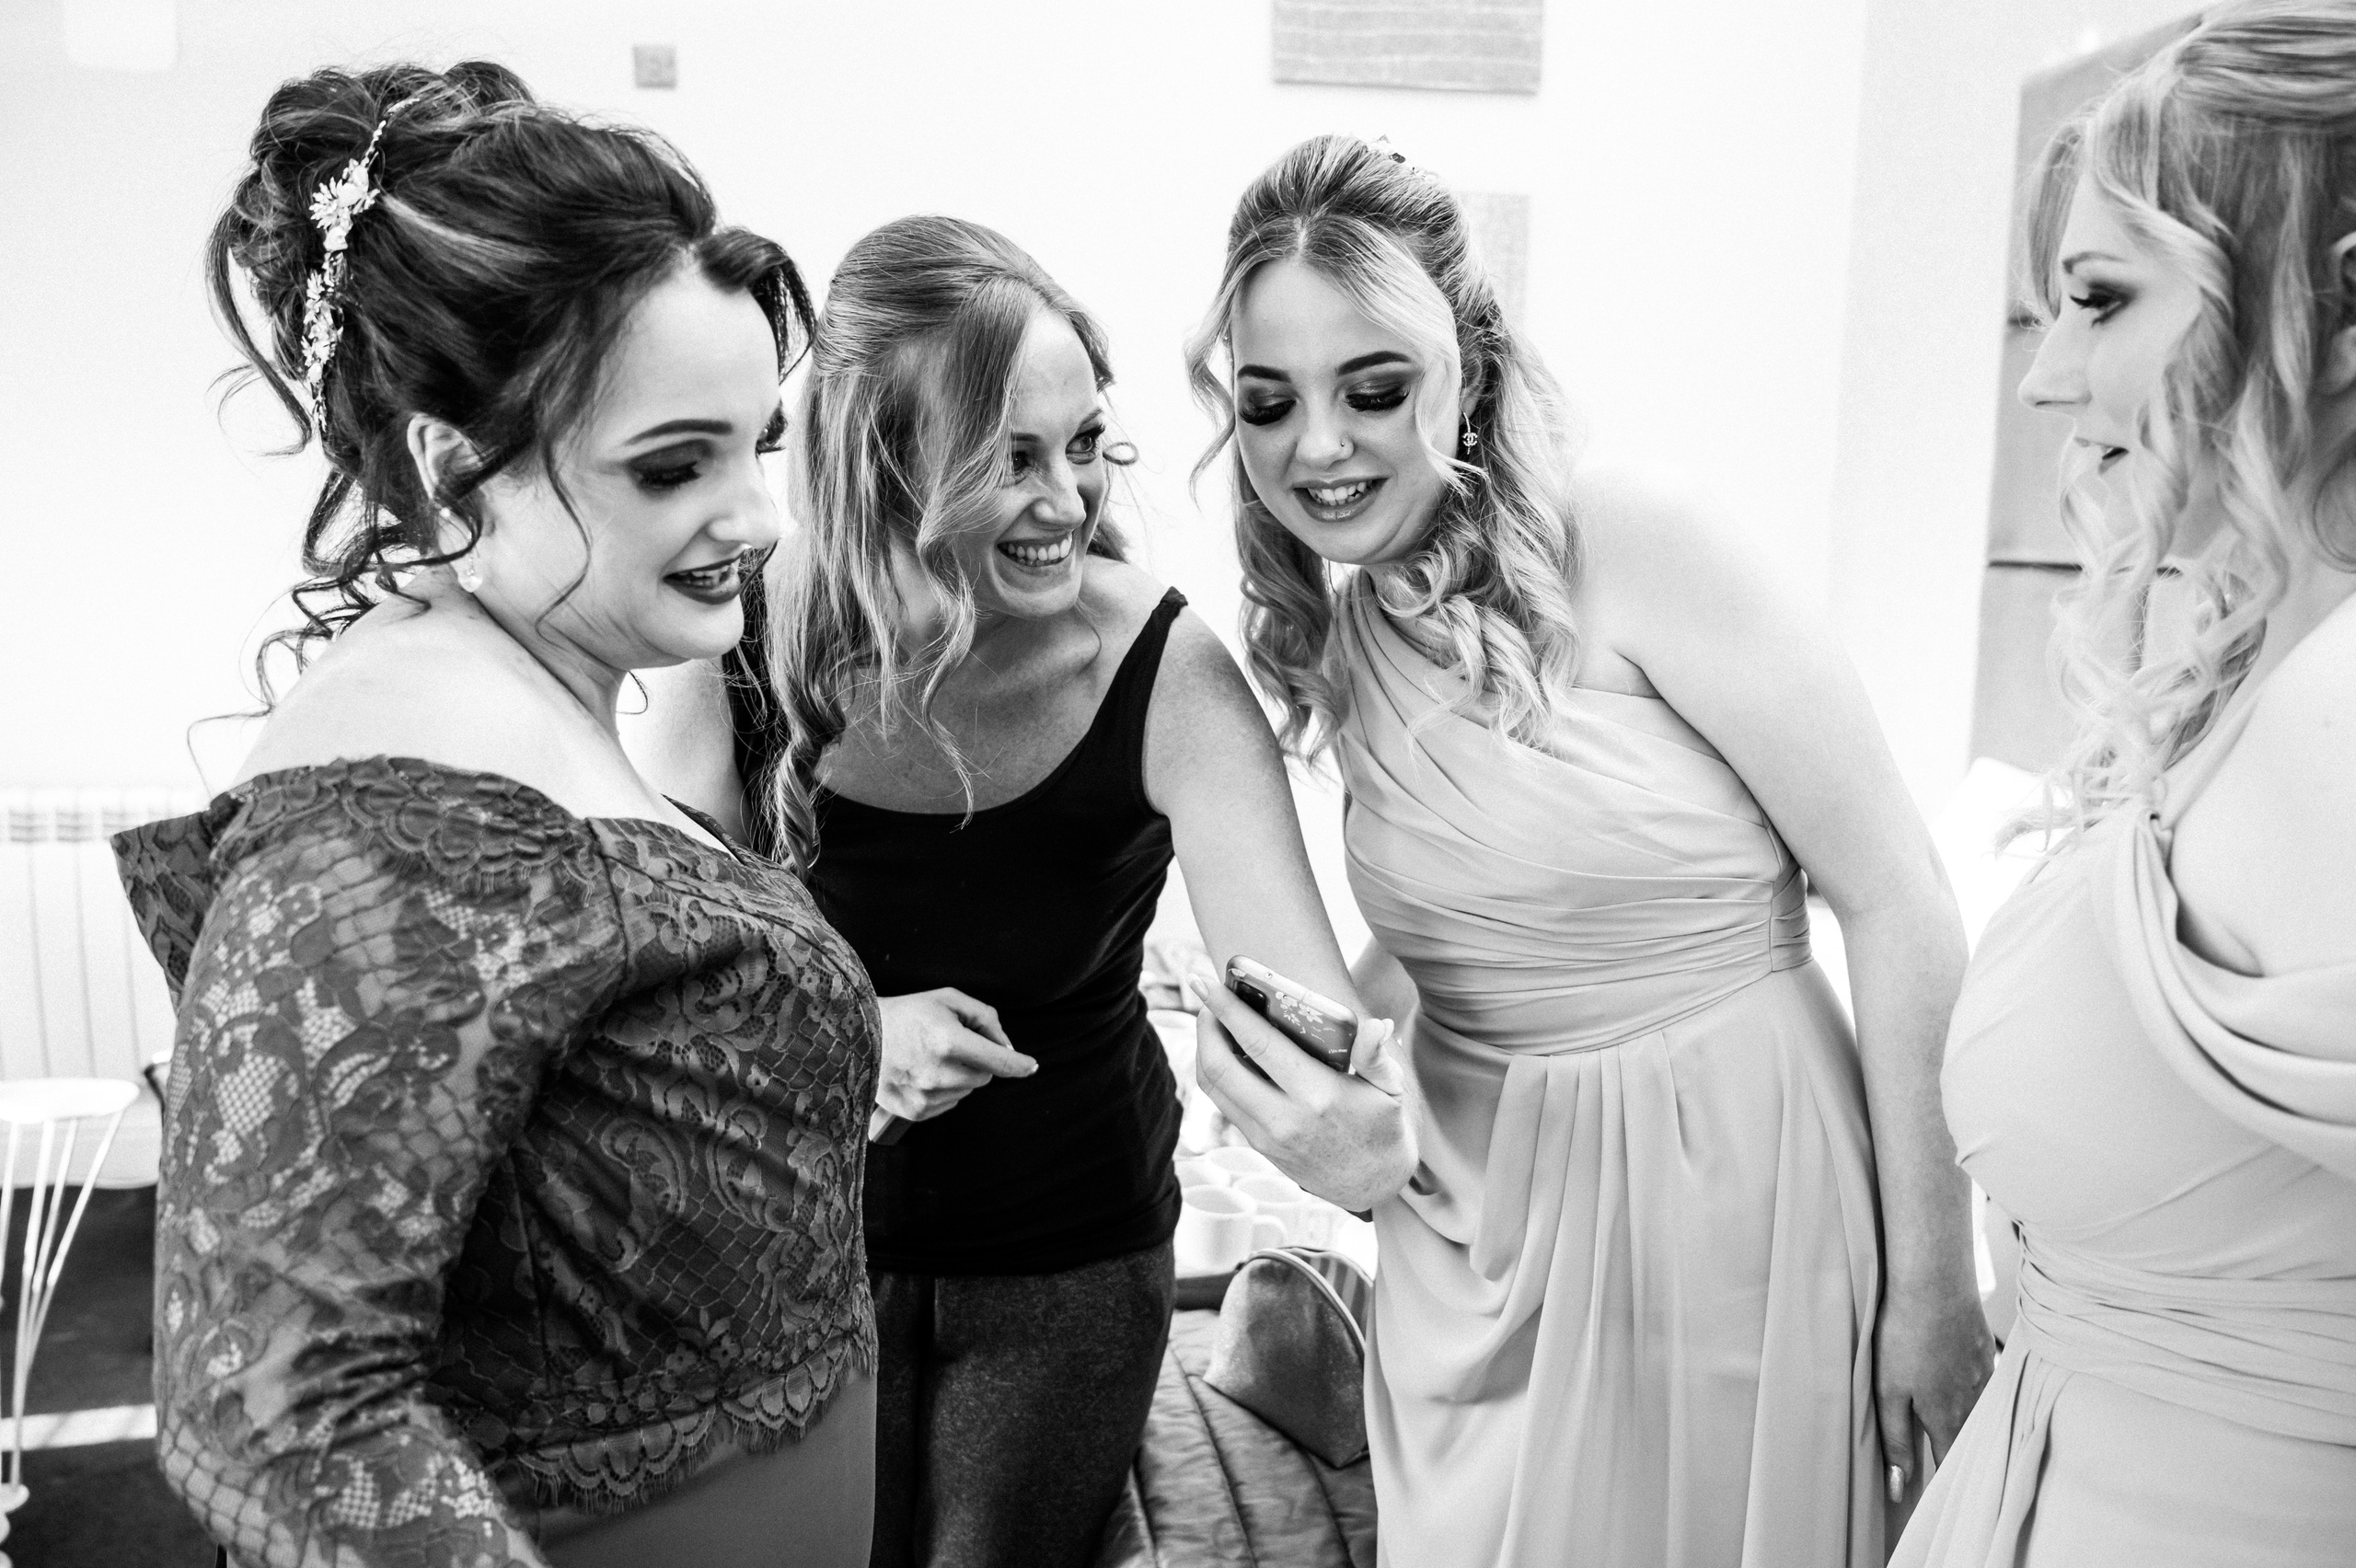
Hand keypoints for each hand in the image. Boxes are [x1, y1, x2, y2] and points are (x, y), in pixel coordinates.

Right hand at [872, 989, 1033, 1131]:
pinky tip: (922, 1072)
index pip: (999, 1062)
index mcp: (948, 1042)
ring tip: (930, 1057)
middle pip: (985, 1077)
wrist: (859, 1036)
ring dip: (959, 1076)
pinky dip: (943, 1089)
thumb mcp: (949, 1000)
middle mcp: (938, 1074)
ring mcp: (925, 1096)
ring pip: (966, 1091)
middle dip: (978, 1061)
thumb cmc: (907, 1014)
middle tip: (951, 1044)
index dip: (1020, 1065)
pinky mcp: (915, 1112)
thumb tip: (1008, 1049)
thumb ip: (985, 1018)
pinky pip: (948, 1103)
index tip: (1031, 1066)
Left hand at [1189, 977, 1417, 1210]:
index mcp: (1318, 1096)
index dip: (1227, 1009)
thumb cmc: (1383, 1126)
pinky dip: (1215, 1072)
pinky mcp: (1259, 1146)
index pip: (1259, 1044)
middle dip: (1205, 1025)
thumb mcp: (1390, 1090)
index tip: (1206, 981)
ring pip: (1213, 1087)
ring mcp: (1266, 1136)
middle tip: (1207, 996)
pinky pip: (1224, 1103)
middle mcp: (1284, 1118)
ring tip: (1212, 1019)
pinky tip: (1225, 1050)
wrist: (1372, 1185)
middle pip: (1220, 1066)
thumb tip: (1375, 1024)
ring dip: (1204, 1047)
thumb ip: (1375, 1056)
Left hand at [1875, 1271, 1996, 1499]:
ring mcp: (1986, 1377)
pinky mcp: (1988, 1353)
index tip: (1935, 1499)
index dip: (1943, 1484)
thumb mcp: (1889, 1392)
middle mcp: (1975, 1404)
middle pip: (1970, 1443)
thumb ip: (1896, 1441)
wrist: (1935, 1280)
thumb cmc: (1904, 1334)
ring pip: (1981, 1414)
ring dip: (1970, 1426)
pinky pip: (1987, 1386)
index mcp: (1947, 1419)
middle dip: (1959, 1458)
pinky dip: (1976, 1395)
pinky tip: (1962, 1386)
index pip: (1950, 1466)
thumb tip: (1898, 1487)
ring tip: (1954, 1431)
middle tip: (1946, 1469)